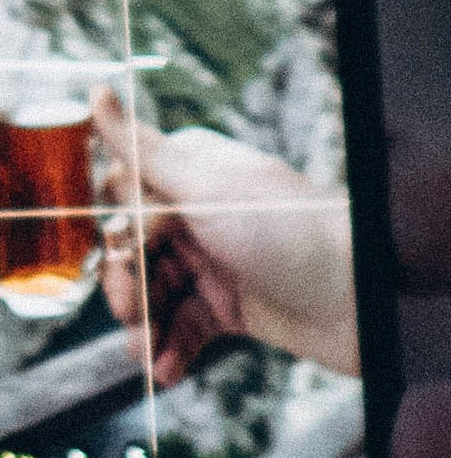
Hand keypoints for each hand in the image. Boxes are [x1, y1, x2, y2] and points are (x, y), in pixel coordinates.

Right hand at [92, 88, 357, 382]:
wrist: (363, 299)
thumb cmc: (289, 232)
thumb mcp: (205, 187)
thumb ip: (141, 147)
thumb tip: (94, 88)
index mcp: (191, 172)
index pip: (123, 196)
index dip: (117, 229)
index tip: (130, 248)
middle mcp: (199, 214)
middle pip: (131, 250)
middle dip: (125, 286)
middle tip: (133, 310)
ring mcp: (214, 262)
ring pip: (153, 294)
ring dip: (142, 326)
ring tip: (147, 353)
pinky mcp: (230, 308)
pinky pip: (183, 327)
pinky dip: (169, 350)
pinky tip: (166, 369)